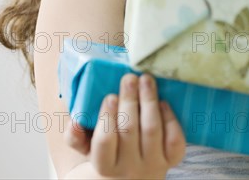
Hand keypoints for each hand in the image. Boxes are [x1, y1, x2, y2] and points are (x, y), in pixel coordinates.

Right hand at [66, 73, 185, 178]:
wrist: (134, 179)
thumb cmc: (110, 156)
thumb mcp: (89, 152)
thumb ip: (77, 137)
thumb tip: (75, 121)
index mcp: (105, 166)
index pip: (104, 142)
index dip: (107, 118)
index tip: (109, 96)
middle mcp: (129, 169)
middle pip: (129, 131)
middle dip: (129, 101)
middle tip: (129, 78)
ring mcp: (153, 164)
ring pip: (152, 130)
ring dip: (149, 101)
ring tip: (146, 79)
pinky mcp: (172, 159)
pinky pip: (174, 139)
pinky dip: (170, 118)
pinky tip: (163, 102)